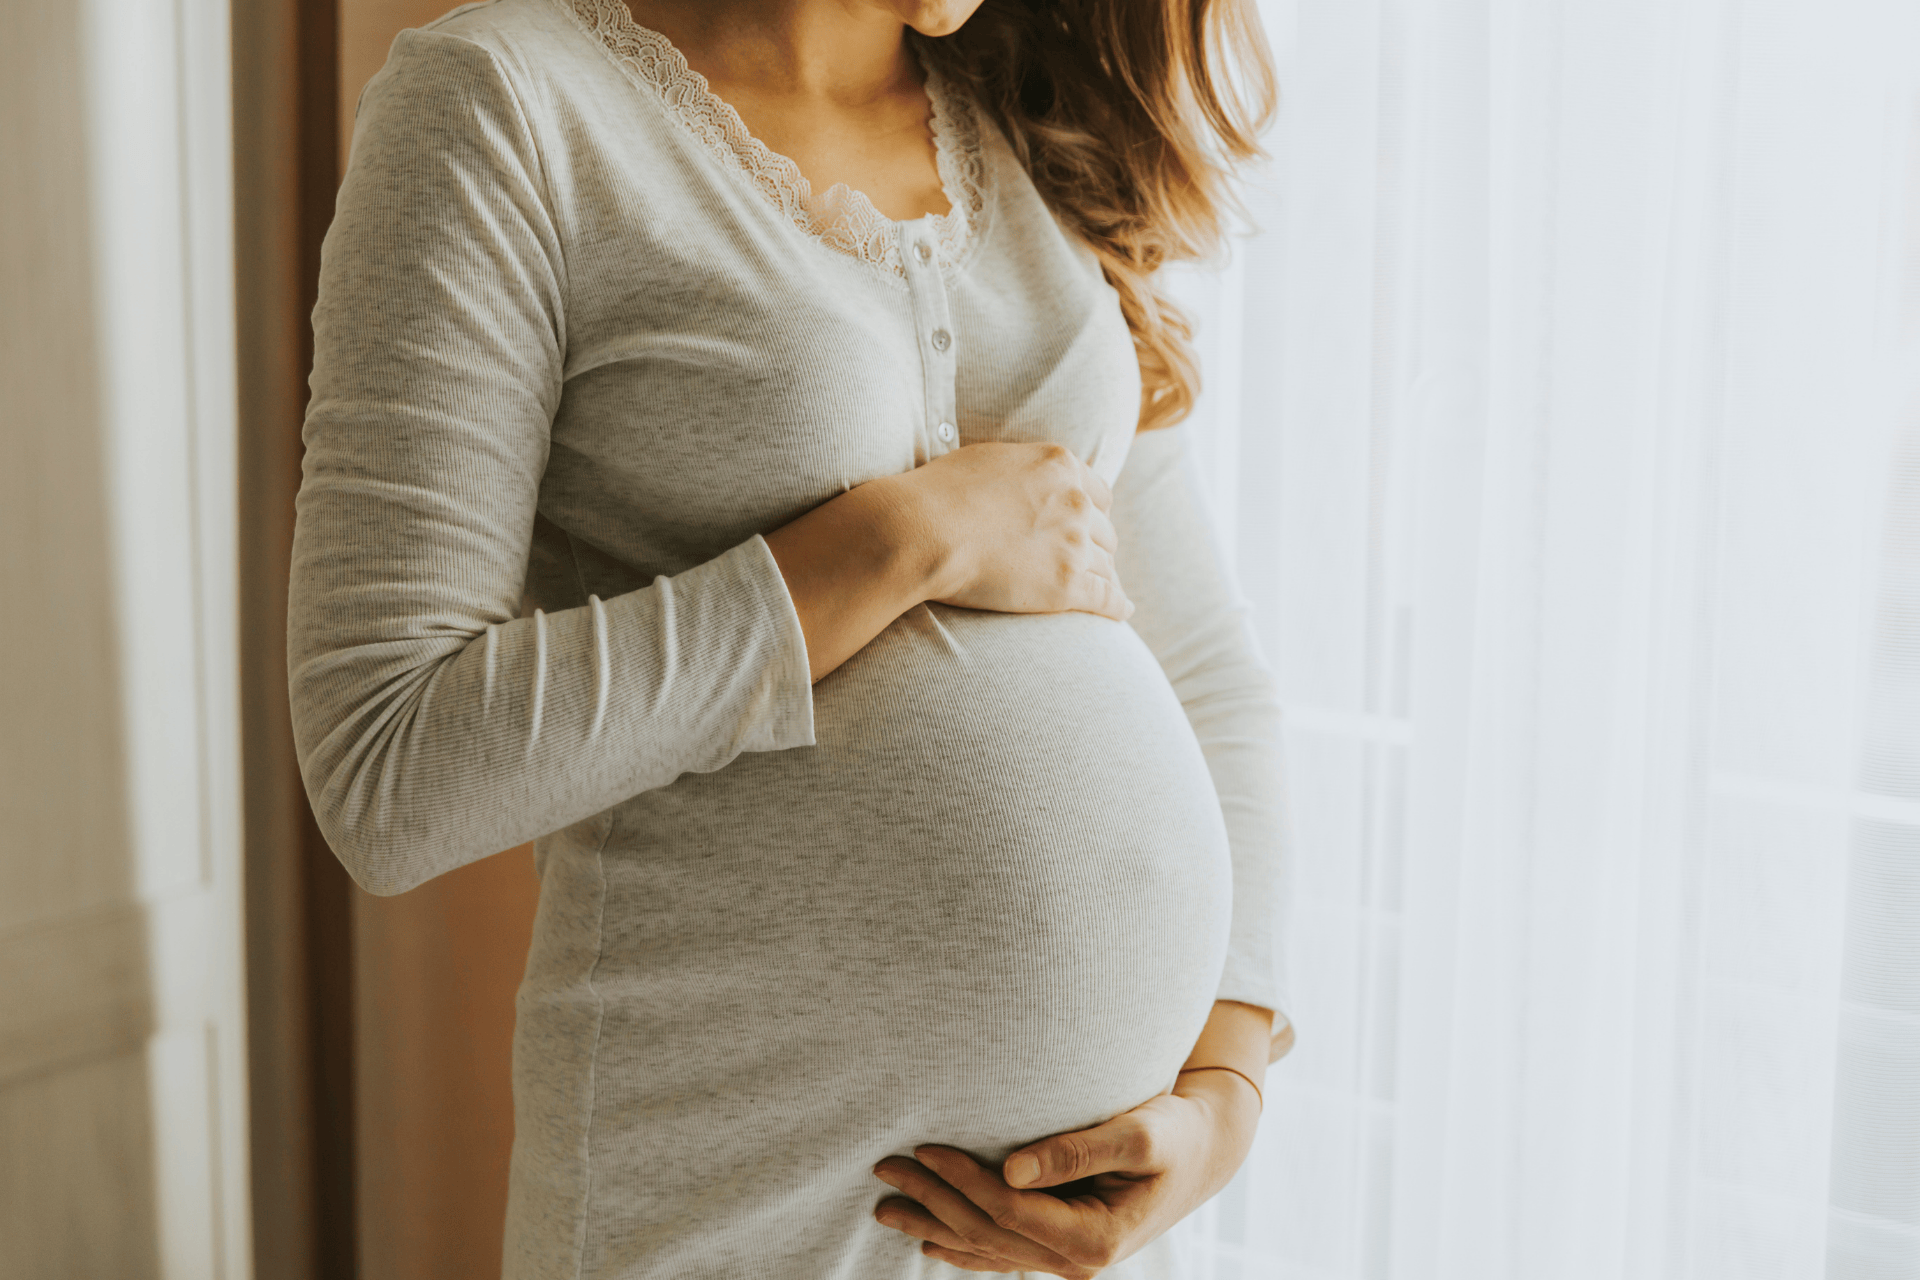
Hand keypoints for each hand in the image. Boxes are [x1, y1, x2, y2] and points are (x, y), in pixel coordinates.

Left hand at [870, 1073, 1260, 1276]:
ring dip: (934, 1225)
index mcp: (1096, 1238)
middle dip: (932, 1201)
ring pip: (987, 1249)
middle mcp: (1077, 1260)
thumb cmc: (1175, 1132)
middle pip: (988, 1234)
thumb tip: (1011, 1168)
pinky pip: (1001, 1253)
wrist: (1204, 1151)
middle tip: (884, 1167)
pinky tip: (928, 1237)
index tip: (925, 1148)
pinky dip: (961, 1245)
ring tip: (885, 1206)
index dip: (963, 1182)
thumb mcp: (1138, 1134)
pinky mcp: (1062, 1245)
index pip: (1009, 1211)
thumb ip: (1077, 1150)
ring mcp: (1067, 1258)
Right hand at [897, 441, 1132, 621]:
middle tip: (1083, 562)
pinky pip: (1106, 598)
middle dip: (1095, 546)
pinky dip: (1117, 606)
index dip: (1092, 513)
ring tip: (1101, 590)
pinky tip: (1122, 612)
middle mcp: (1076, 502)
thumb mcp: (991, 460)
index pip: (1097, 493)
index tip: (1086, 527)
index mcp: (1060, 465)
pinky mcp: (1066, 586)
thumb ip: (1023, 470)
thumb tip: (1026, 480)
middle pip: (1104, 530)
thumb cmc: (940, 493)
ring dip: (1102, 577)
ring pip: (1106, 565)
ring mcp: (1073, 544)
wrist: (923, 530)